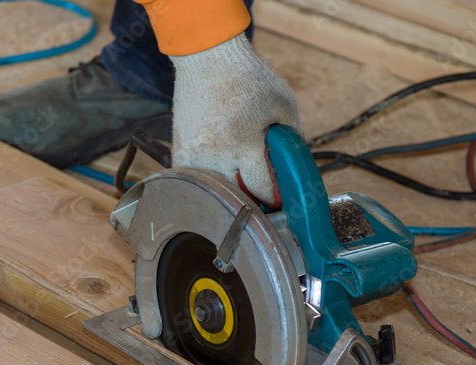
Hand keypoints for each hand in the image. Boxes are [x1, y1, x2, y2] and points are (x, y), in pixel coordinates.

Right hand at [170, 34, 301, 207]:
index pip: (262, 189)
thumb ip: (292, 138)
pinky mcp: (180, 152)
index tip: (279, 194)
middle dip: (253, 197)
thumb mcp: (283, 105)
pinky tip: (222, 168)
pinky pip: (198, 181)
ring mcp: (195, 156)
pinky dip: (212, 180)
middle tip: (262, 190)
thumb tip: (295, 168)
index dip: (275, 195)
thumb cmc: (248, 77)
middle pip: (237, 198)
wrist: (207, 56)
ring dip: (231, 191)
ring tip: (241, 178)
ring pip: (215, 193)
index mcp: (244, 143)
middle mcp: (216, 155)